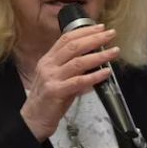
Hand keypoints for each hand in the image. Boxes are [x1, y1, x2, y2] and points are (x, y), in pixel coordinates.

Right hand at [20, 24, 118, 140]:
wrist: (32, 120)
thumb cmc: (48, 100)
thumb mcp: (58, 79)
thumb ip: (72, 69)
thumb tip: (94, 61)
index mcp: (48, 60)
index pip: (66, 38)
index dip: (84, 31)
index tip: (100, 27)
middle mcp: (48, 66)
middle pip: (73, 46)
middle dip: (94, 38)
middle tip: (110, 34)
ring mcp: (51, 78)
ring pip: (78, 62)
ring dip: (98, 55)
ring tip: (113, 52)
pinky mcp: (56, 92)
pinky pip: (78, 82)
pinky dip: (94, 76)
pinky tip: (106, 73)